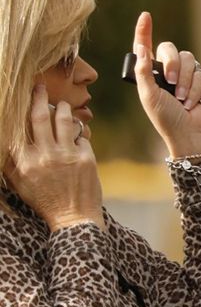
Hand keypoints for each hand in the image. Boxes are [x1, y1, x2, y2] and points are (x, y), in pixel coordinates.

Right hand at [3, 84, 103, 231]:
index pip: (18, 127)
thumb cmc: (45, 201)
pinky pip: (81, 136)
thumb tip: (7, 138)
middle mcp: (45, 155)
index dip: (19, 109)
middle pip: (40, 117)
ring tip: (62, 105)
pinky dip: (79, 132)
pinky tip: (76, 132)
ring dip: (63, 109)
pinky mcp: (87, 159)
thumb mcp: (19, 182)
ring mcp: (67, 156)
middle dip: (39, 98)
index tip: (19, 96)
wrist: (74, 218)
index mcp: (24, 161)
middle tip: (39, 87)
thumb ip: (11, 160)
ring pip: (64, 121)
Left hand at [131, 11, 200, 157]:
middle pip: (171, 50)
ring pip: (189, 60)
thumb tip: (141, 47)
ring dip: (185, 81)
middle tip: (170, 81)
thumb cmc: (166, 119)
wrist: (190, 136)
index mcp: (152, 74)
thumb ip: (143, 70)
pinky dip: (196, 90)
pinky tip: (193, 103)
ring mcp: (188, 78)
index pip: (147, 47)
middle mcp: (170, 73)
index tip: (146, 16)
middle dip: (171, 63)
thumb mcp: (148, 95)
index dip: (145, 31)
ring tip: (182, 99)